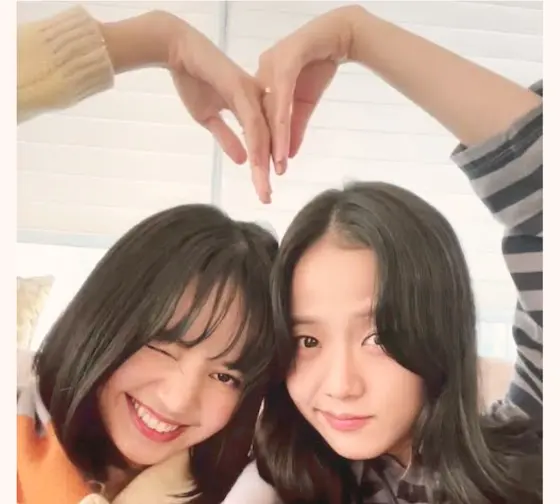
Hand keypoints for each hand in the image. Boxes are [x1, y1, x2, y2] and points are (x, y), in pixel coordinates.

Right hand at [101, 10, 272, 202]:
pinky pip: (253, 121)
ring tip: (263, 187)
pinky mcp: (243, 88)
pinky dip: (258, 143)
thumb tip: (243, 161)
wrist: (178, 52)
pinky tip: (258, 163)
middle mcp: (258, 102)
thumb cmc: (194, 80)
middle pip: (267, 143)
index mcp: (252, 109)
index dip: (262, 168)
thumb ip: (227, 138)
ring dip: (264, 164)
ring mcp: (253, 94)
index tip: (262, 191)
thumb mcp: (209, 118)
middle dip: (267, 172)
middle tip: (266, 198)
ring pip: (263, 135)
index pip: (261, 143)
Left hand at [256, 6, 358, 176]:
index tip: (263, 172)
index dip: (261, 147)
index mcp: (261, 81)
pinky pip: (282, 98)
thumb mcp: (305, 103)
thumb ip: (294, 127)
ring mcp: (271, 65)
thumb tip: (287, 155)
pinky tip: (282, 146)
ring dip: (274, 141)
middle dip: (263, 150)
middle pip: (259, 118)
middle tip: (264, 177)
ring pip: (270, 111)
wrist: (341, 36)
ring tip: (276, 166)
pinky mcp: (286, 61)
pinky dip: (282, 124)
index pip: (258, 120)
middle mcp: (261, 72)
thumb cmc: (320, 65)